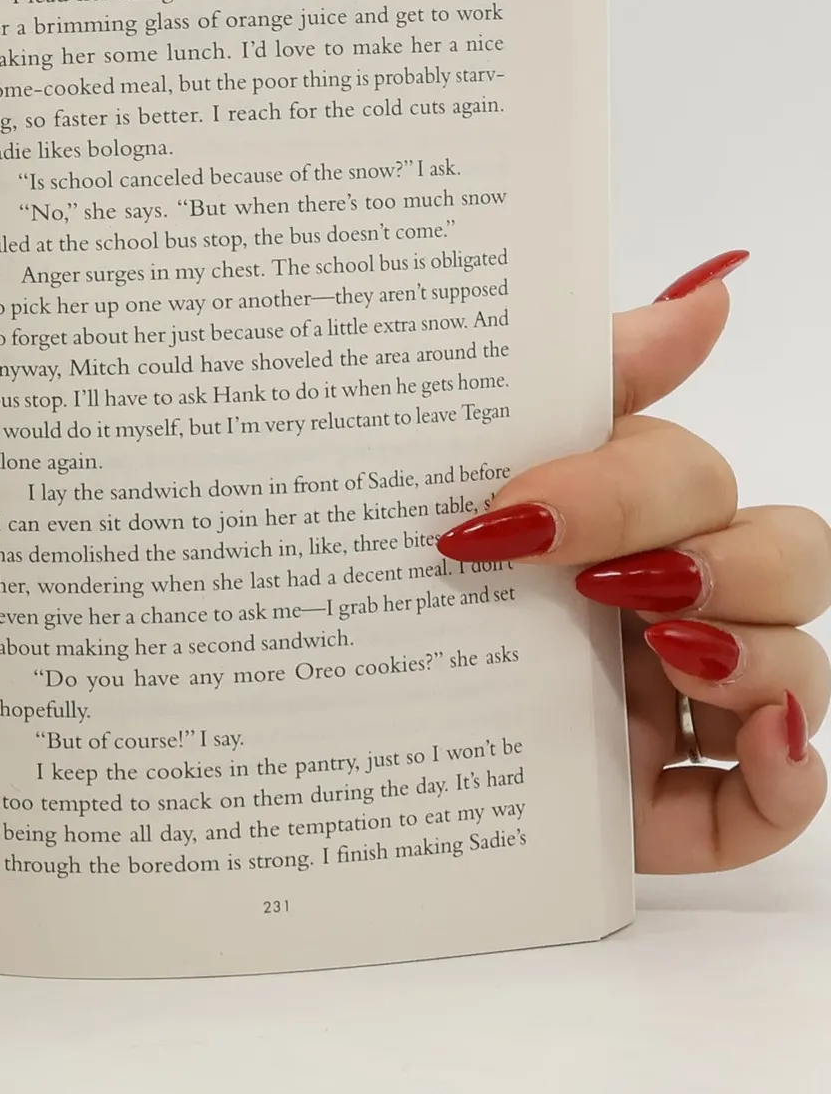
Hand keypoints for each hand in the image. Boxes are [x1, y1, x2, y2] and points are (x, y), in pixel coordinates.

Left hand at [437, 253, 828, 872]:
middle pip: (777, 554)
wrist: (311, 749)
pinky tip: (749, 741)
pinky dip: (787, 772)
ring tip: (665, 649)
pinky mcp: (672, 810)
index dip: (631, 485)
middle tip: (592, 579)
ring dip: (758, 651)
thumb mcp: (443, 484)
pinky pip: (778, 798)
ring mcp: (674, 712)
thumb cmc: (383, 604)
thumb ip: (576, 384)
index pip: (684, 475)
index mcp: (607, 525)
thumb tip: (714, 282)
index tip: (520, 508)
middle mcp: (658, 608)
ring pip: (800, 664)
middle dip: (712, 557)